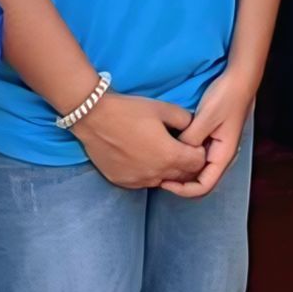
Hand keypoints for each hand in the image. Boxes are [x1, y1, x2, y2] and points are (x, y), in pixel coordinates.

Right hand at [72, 92, 205, 191]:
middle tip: (178, 147)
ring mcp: (138, 181)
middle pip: (184, 176)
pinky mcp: (123, 182)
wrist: (93, 117)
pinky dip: (148, 174)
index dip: (199, 151)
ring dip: (167, 170)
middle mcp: (156, 174)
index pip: (199, 163)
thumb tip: (194, 129)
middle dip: (186, 163)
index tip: (190, 141)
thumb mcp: (164, 109)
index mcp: (170, 155)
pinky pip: (144, 183)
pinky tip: (141, 158)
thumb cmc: (130, 110)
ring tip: (158, 151)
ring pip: (164, 181)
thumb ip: (186, 120)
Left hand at [172, 69, 257, 198]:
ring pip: (197, 168)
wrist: (240, 79)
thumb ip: (191, 138)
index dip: (183, 190)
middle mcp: (220, 156)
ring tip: (161, 162)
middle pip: (200, 181)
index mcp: (223, 156)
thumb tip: (175, 154)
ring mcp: (215, 147)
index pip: (204, 186)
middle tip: (158, 173)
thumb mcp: (206, 117)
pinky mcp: (211, 138)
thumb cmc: (226, 97)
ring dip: (181, 169)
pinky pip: (196, 155)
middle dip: (180, 182)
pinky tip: (170, 148)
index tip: (165, 181)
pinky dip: (183, 156)